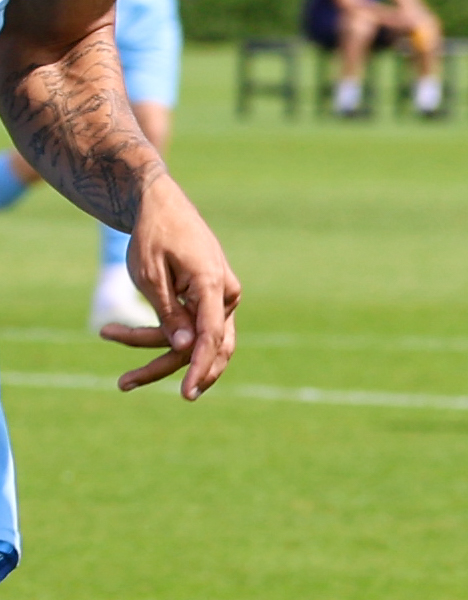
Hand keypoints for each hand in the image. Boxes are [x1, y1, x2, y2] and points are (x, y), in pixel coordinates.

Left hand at [106, 185, 237, 397]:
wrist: (162, 206)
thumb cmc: (153, 236)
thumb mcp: (150, 276)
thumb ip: (170, 314)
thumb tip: (186, 350)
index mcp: (214, 285)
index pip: (212, 336)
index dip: (199, 367)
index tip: (186, 392)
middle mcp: (226, 295)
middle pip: (207, 346)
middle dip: (167, 368)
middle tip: (124, 383)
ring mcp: (220, 299)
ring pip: (196, 341)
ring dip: (156, 352)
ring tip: (109, 342)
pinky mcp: (208, 301)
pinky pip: (190, 328)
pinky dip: (158, 336)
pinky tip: (120, 333)